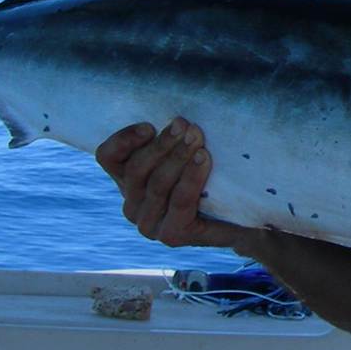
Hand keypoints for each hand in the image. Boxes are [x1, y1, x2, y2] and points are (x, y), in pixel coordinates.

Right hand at [95, 116, 242, 249]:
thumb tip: (176, 113)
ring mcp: (149, 224)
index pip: (108, 157)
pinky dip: (191, 176)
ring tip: (197, 137)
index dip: (123, 139)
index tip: (149, 125)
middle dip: (162, 144)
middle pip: (137, 169)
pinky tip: (203, 158)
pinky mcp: (171, 236)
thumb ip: (172, 138)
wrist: (242, 217)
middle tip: (185, 125)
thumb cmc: (211, 177)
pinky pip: (179, 200)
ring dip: (178, 156)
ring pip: (158, 184)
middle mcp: (132, 205)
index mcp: (127, 181)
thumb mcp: (185, 153)